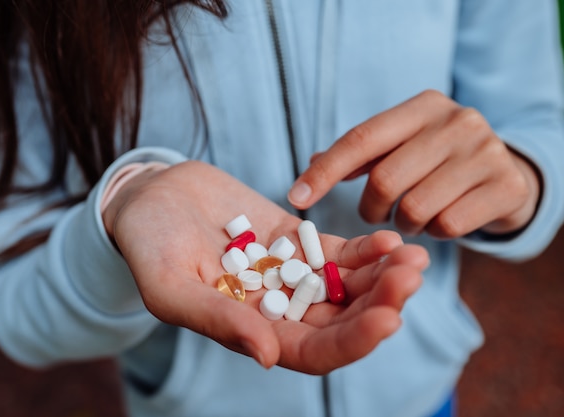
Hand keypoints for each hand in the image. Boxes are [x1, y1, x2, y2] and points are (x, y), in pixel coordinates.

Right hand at [102, 160, 428, 373]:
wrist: (153, 198)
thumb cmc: (148, 246)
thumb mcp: (171, 286)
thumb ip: (218, 319)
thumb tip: (268, 357)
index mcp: (252, 333)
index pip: (313, 353)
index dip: (352, 342)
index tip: (388, 320)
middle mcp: (279, 310)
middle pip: (343, 320)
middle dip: (381, 303)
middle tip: (411, 278)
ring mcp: (292, 274)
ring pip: (348, 286)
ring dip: (384, 276)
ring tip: (414, 258)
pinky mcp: (296, 239)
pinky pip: (338, 251)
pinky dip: (365, 248)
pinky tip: (389, 240)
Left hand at [288, 90, 541, 237]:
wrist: (508, 173)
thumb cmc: (440, 160)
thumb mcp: (403, 145)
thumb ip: (361, 154)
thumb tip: (311, 165)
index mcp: (423, 106)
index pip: (361, 139)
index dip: (325, 171)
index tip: (296, 198)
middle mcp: (457, 121)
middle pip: (385, 180)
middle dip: (371, 208)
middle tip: (378, 212)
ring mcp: (487, 152)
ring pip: (415, 208)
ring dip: (405, 223)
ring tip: (415, 214)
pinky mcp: (506, 186)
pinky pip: (448, 226)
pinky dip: (435, 232)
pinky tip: (442, 220)